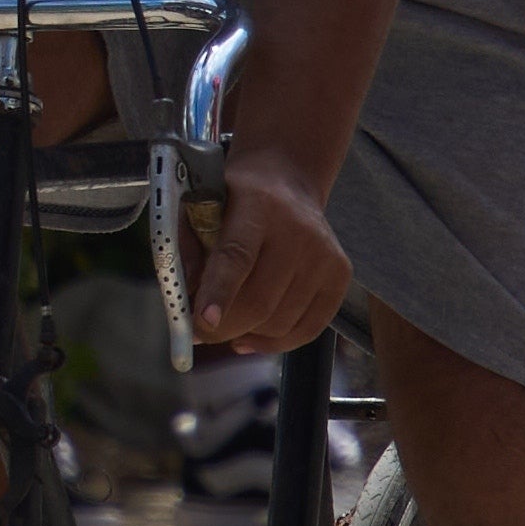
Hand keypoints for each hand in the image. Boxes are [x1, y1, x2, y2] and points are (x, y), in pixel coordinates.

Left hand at [183, 144, 353, 362]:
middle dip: (223, 328)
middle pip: (260, 300)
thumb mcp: (200, 208)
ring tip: (228, 324)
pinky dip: (275, 343)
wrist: (286, 183)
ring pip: (280, 322)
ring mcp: (324, 254)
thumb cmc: (235, 201)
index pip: (237, 255)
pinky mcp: (340, 274)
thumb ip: (186, 251)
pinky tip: (252, 335)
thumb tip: (184, 301)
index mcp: (257, 205)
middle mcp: (298, 230)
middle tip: (200, 334)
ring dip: (246, 334)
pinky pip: (308, 329)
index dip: (219, 292)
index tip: (203, 322)